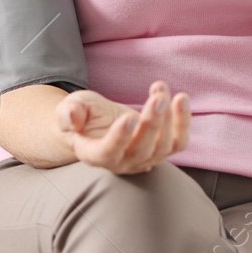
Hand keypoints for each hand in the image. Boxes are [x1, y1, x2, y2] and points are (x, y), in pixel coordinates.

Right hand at [56, 80, 190, 174]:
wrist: (98, 124)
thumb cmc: (83, 115)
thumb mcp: (70, 107)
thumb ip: (68, 113)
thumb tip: (70, 119)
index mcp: (95, 154)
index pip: (107, 153)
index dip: (118, 138)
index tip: (128, 117)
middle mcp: (122, 162)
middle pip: (141, 150)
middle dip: (152, 123)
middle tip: (158, 97)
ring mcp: (144, 159)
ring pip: (162, 147)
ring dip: (168, 118)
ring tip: (161, 89)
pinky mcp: (161, 149)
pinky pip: (178, 142)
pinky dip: (183, 122)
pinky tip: (180, 98)